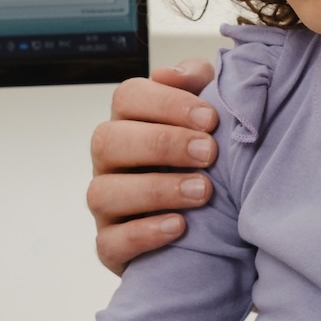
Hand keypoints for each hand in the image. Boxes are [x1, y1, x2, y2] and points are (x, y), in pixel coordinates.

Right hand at [87, 58, 218, 274]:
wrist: (218, 228)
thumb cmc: (206, 164)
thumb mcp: (208, 119)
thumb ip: (197, 85)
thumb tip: (179, 74)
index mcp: (130, 123)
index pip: (127, 97)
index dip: (165, 102)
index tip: (209, 117)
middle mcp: (110, 161)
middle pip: (109, 140)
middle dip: (161, 143)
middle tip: (209, 153)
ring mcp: (107, 205)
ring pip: (103, 192)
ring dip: (155, 189)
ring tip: (203, 192)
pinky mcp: (111, 247)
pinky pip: (109, 242)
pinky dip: (143, 234)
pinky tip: (179, 227)